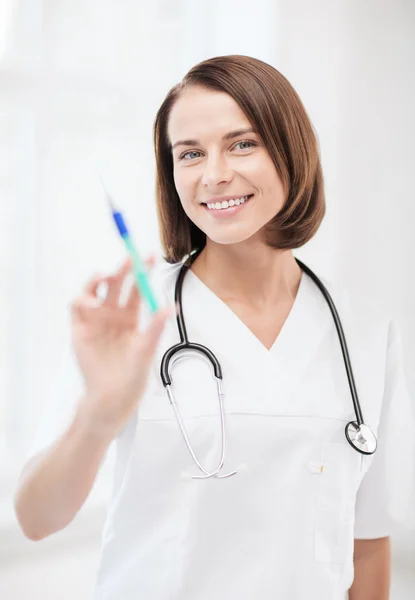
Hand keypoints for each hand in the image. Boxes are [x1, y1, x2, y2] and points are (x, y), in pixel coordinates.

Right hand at [71, 257, 170, 436]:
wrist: (112, 397)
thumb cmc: (132, 375)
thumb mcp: (147, 349)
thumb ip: (155, 327)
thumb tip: (171, 307)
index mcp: (130, 316)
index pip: (136, 287)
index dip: (142, 271)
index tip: (150, 257)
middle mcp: (112, 314)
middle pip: (116, 284)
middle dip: (122, 269)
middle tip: (130, 260)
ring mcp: (95, 320)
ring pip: (94, 290)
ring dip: (98, 279)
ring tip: (106, 278)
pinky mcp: (79, 329)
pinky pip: (77, 306)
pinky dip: (82, 299)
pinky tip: (92, 302)